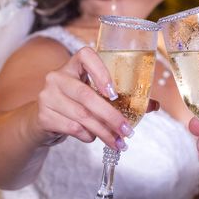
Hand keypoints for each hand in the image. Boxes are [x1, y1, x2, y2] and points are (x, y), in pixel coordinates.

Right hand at [35, 47, 152, 150]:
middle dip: (111, 116)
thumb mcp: (94, 94)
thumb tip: (155, 105)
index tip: (114, 93)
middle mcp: (58, 76)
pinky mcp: (43, 116)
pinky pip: (71, 128)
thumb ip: (122, 98)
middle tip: (128, 131)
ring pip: (81, 115)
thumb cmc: (77, 103)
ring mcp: (47, 96)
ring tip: (118, 142)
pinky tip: (94, 138)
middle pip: (86, 95)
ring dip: (103, 131)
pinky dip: (87, 136)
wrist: (43, 119)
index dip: (101, 71)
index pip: (85, 55)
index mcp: (74, 64)